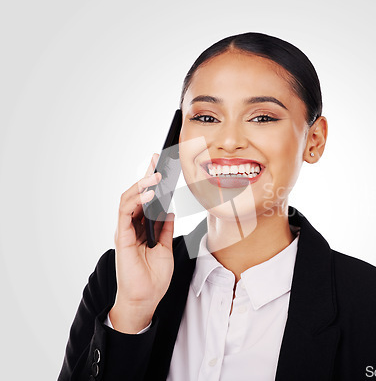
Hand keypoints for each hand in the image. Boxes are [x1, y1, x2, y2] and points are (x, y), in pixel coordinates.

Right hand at [109, 153, 174, 332]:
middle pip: (136, 195)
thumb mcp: (164, 248)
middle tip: (156, 160)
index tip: (162, 167)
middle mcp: (130, 227)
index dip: (151, 183)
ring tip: (156, 175)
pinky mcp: (121, 237)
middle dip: (146, 176)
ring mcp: (124, 231)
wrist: (145, 299)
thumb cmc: (153, 278)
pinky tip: (150, 193)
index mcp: (140, 228)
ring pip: (128, 199)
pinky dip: (136, 200)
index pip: (145, 200)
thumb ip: (164, 229)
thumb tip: (169, 210)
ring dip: (142, 185)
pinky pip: (125, 212)